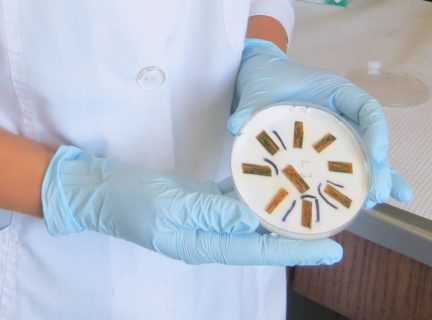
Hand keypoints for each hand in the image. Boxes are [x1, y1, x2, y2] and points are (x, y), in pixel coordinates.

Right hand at [42, 145, 342, 265]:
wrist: (97, 189)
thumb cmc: (128, 199)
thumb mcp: (168, 204)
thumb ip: (209, 212)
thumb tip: (251, 220)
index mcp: (202, 245)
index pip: (259, 250)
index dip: (296, 248)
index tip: (332, 247)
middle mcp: (208, 237)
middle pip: (261, 239)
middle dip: (297, 232)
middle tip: (334, 221)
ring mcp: (202, 220)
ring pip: (250, 220)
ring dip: (278, 213)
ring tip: (311, 202)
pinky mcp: (196, 203)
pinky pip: (232, 201)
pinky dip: (254, 194)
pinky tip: (271, 182)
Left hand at [228, 38, 413, 207]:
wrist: (257, 80)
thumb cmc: (265, 79)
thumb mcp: (258, 89)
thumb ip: (250, 107)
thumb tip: (238, 126)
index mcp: (334, 90)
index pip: (367, 107)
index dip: (377, 132)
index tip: (377, 157)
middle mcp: (342, 111)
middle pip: (371, 138)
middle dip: (379, 166)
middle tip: (377, 194)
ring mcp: (337, 131)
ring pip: (366, 156)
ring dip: (376, 179)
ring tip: (378, 203)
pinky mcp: (327, 149)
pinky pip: (347, 167)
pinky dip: (358, 185)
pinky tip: (369, 207)